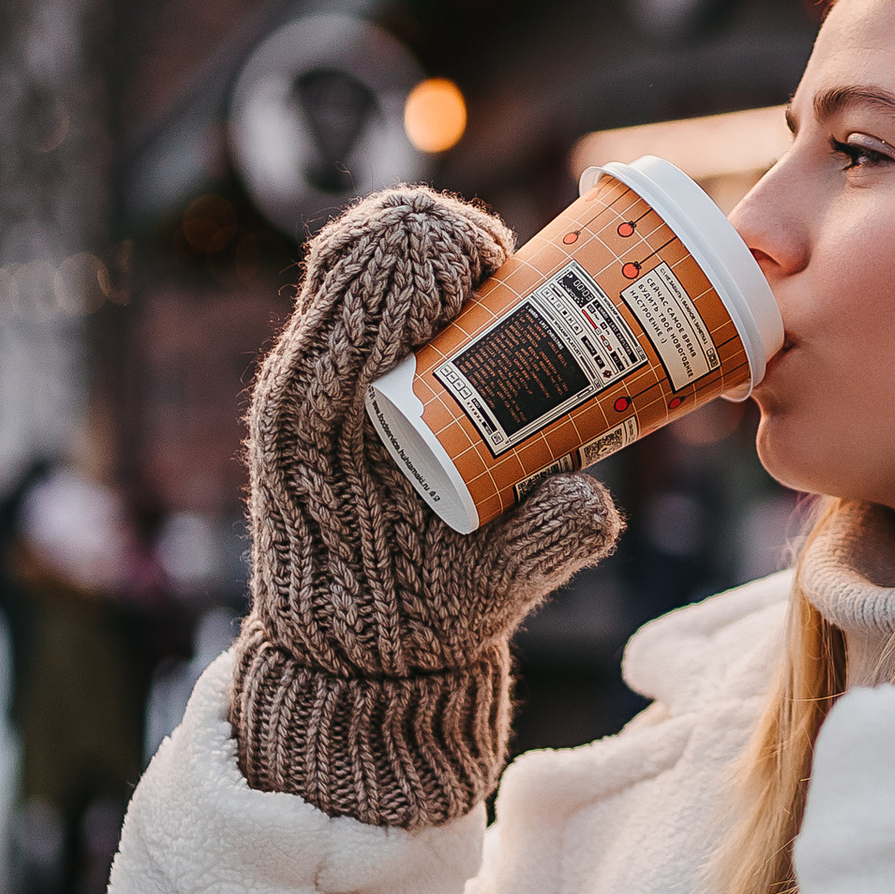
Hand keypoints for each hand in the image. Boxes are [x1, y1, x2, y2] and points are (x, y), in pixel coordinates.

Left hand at [231, 186, 619, 825]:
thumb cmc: (427, 620)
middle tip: (507, 276)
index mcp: (322, 417)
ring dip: (429, 247)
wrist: (357, 655)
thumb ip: (545, 542)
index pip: (371, 278)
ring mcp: (307, 374)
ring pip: (354, 253)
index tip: (502, 272)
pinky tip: (463, 292)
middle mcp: (303, 381)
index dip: (445, 249)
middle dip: (446, 238)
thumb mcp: (491, 587)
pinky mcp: (322, 375)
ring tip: (489, 280)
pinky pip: (353, 283)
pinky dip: (409, 268)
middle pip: (364, 246)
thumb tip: (591, 500)